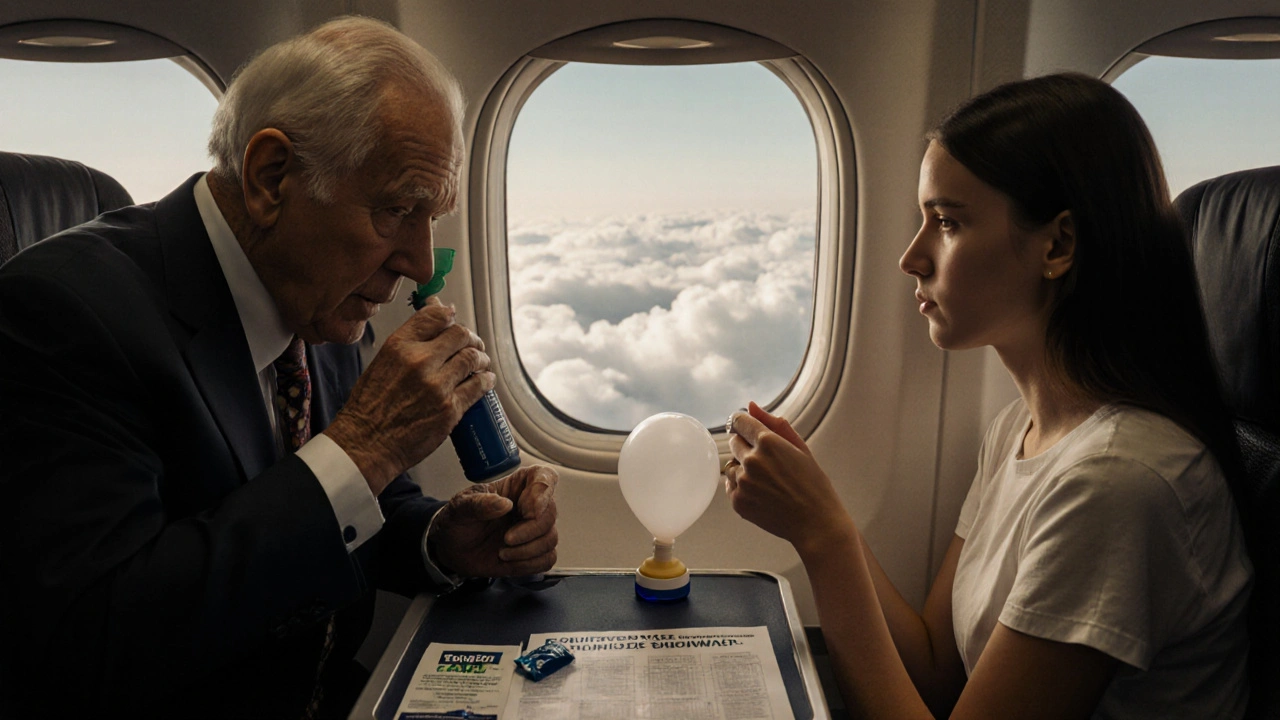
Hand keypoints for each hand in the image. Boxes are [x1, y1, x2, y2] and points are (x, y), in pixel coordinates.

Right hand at [325, 297, 492, 493]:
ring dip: (481, 359)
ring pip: (473, 358)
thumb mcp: (381, 364)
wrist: (365, 444)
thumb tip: (431, 328)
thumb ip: (406, 345)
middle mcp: (419, 361)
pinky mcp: (449, 408)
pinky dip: (486, 380)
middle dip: (471, 338)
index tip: (455, 320)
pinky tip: (486, 381)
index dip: (450, 315)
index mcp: (399, 346)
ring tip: (480, 364)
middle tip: (473, 345)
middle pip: (460, 334)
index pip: (435, 316)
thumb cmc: (369, 408)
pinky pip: (478, 386)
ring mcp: (436, 385)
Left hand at [428, 464, 558, 577]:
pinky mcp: (533, 553)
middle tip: (507, 538)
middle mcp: (531, 506)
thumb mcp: (460, 508)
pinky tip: (509, 561)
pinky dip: (529, 564)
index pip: (545, 476)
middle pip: (550, 513)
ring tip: (502, 552)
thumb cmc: (458, 521)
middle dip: (530, 530)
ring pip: (551, 538)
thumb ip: (478, 503)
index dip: (543, 492)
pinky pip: (547, 559)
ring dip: (527, 550)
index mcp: (518, 485)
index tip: (528, 509)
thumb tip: (504, 504)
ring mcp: (534, 530)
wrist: (452, 550)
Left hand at [724, 402, 852, 556]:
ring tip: (768, 482)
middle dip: (746, 447)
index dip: (743, 424)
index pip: (738, 421)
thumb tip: (750, 406)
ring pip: (732, 465)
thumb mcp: (800, 449)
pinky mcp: (738, 501)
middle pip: (734, 441)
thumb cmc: (813, 485)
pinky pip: (731, 486)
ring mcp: (743, 482)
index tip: (748, 430)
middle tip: (769, 463)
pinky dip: (742, 487)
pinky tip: (763, 494)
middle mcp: (751, 460)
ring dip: (744, 469)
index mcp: (768, 442)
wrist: (816, 523)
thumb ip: (774, 424)